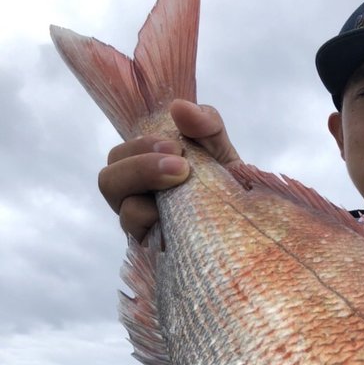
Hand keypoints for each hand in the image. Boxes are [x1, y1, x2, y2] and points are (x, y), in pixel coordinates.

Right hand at [98, 99, 241, 241]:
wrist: (253, 230)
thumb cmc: (230, 189)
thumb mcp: (221, 152)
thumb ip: (206, 125)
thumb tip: (178, 108)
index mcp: (145, 173)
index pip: (119, 156)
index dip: (140, 147)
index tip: (177, 147)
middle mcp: (138, 202)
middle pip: (109, 181)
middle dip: (140, 169)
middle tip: (181, 168)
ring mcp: (146, 232)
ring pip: (124, 213)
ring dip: (150, 200)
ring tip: (184, 190)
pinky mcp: (157, 256)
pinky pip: (144, 242)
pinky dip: (160, 229)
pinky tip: (183, 222)